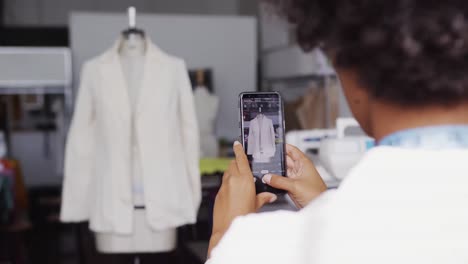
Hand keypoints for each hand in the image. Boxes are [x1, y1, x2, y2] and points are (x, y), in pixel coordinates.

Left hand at [208, 141, 276, 255]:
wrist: (227, 228)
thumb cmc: (243, 217)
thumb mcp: (256, 205)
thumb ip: (263, 198)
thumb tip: (270, 196)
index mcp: (244, 180)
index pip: (241, 159)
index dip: (239, 150)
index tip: (237, 144)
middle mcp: (233, 180)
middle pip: (233, 164)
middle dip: (237, 163)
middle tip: (242, 166)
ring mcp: (224, 186)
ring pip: (227, 173)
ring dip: (232, 173)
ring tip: (239, 181)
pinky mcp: (218, 193)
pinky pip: (223, 184)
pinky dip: (228, 184)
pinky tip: (233, 192)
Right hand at [263, 144, 326, 208]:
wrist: (318, 207)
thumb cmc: (316, 194)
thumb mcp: (295, 185)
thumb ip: (279, 181)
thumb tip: (267, 177)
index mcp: (303, 163)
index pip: (291, 150)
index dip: (283, 146)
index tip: (272, 145)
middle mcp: (299, 169)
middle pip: (285, 160)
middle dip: (276, 160)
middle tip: (264, 160)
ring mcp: (295, 178)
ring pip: (282, 171)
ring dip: (275, 171)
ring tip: (264, 170)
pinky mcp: (292, 186)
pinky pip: (281, 181)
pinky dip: (276, 181)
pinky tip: (269, 181)